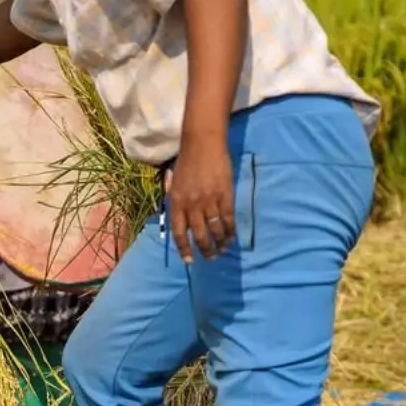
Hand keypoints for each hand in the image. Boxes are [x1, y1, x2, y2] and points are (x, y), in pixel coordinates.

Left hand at [166, 131, 233, 263]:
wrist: (202, 145)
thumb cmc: (186, 162)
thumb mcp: (174, 182)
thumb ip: (174, 200)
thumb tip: (178, 217)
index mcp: (176, 202)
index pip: (178, 232)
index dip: (184, 249)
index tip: (189, 261)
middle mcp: (191, 204)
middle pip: (198, 235)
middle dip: (205, 250)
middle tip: (210, 258)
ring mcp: (209, 201)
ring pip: (214, 230)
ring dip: (219, 243)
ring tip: (222, 250)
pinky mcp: (225, 196)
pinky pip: (228, 219)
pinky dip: (230, 232)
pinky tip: (231, 238)